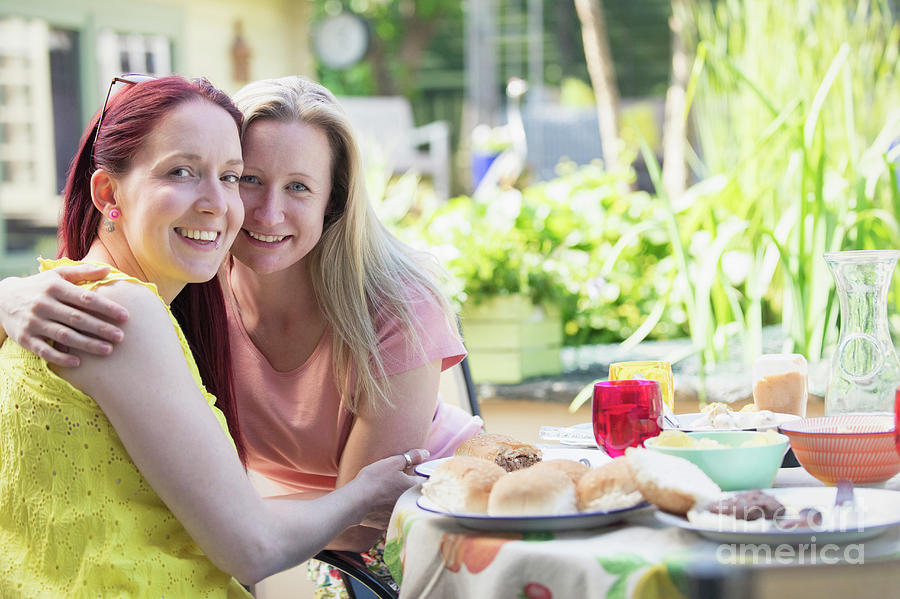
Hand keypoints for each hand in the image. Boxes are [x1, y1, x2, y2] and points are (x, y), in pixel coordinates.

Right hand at [0, 265, 128, 365]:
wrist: (2, 298)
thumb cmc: (40, 286)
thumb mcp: (58, 275)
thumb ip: (83, 272)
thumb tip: (109, 270)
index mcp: (55, 288)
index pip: (85, 298)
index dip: (106, 308)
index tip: (125, 316)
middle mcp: (43, 304)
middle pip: (77, 318)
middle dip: (100, 328)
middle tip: (121, 337)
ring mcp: (33, 322)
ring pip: (64, 335)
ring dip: (87, 344)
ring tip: (108, 350)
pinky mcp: (25, 338)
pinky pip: (44, 350)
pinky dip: (60, 357)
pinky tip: (78, 363)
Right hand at [355, 449, 427, 528]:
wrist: (354, 501)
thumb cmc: (374, 480)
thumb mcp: (393, 462)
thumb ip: (411, 457)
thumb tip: (425, 453)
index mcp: (414, 487)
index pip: (427, 480)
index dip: (421, 475)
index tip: (414, 472)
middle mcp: (410, 503)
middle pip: (416, 494)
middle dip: (411, 488)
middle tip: (398, 481)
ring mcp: (400, 514)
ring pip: (405, 505)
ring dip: (401, 499)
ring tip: (387, 492)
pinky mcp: (389, 523)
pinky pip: (393, 515)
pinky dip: (389, 510)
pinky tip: (380, 504)